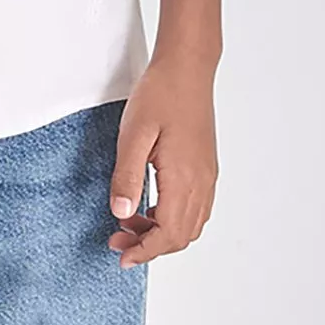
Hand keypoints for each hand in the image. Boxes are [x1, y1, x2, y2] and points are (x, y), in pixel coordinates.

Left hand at [106, 56, 217, 266]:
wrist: (187, 69)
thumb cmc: (161, 94)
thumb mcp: (133, 135)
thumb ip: (127, 177)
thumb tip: (121, 213)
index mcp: (183, 177)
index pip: (168, 233)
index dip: (145, 250)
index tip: (122, 256)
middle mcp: (201, 182)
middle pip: (181, 236)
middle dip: (150, 246)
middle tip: (118, 239)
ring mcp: (207, 176)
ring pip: (190, 225)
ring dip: (161, 233)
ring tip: (129, 221)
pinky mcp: (206, 168)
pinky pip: (196, 208)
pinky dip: (173, 219)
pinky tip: (150, 206)